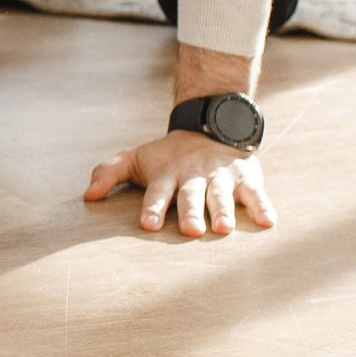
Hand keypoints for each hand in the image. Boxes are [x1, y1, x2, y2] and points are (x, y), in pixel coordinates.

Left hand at [83, 130, 276, 235]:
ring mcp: (221, 177)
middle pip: (191, 196)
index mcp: (167, 174)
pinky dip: (263, 206)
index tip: (147, 225)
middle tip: (190, 230)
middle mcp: (194, 176)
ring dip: (223, 211)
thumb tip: (87, 196)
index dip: (152, 208)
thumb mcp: (136, 158)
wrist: (210, 126)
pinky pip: (256, 194)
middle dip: (190, 212)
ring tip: (223, 229)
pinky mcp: (245, 179)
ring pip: (221, 196)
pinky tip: (268, 223)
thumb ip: (109, 172)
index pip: (157, 192)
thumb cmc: (167, 155)